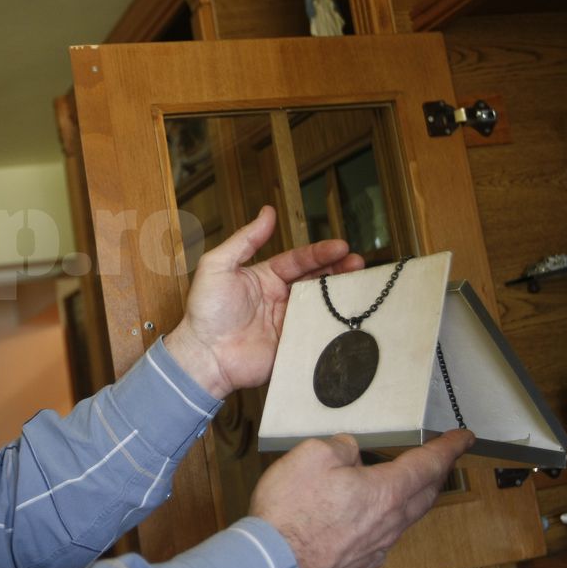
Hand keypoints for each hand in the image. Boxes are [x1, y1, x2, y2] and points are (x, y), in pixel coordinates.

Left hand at [164, 206, 361, 398]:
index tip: (342, 246)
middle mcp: (280, 298)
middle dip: (339, 270)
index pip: (299, 260)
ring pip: (322, 305)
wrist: (203, 355)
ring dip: (342, 295)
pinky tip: (351, 316)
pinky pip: (318, 333)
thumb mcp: (218, 265)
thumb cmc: (205, 310)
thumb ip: (245, 240)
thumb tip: (267, 212)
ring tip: (362, 285)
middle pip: (316, 281)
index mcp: (266, 277)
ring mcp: (289, 322)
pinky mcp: (294, 346)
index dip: (320, 253)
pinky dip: (335, 325)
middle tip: (359, 264)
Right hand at [249, 430, 474, 567]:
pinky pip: (381, 535)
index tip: (464, 438)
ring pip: (404, 517)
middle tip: (440, 459)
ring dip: (409, 496)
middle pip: (426, 494)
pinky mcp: (358, 564)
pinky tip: (363, 515)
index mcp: (386, 492)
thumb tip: (351, 452)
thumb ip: (340, 447)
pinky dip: (382, 518)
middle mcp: (390, 523)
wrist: (274, 567)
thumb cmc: (291, 512)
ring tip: (398, 483)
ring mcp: (376, 547)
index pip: (430, 464)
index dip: (450, 447)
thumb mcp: (312, 455)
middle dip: (437, 472)